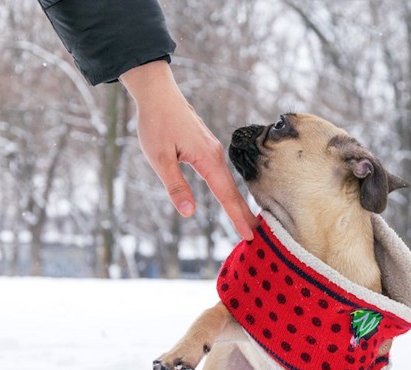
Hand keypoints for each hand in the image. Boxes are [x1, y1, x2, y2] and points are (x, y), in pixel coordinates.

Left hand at [120, 60, 257, 239]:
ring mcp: (212, 150)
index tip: (248, 235)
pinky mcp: (207, 147)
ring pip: (228, 182)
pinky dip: (229, 190)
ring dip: (237, 203)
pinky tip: (229, 197)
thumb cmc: (156, 123)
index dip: (236, 216)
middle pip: (232, 190)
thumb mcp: (159, 158)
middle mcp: (215, 155)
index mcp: (207, 159)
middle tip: (255, 235)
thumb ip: (175, 186)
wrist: (157, 93)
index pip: (225, 195)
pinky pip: (222, 173)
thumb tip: (188, 213)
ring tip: (246, 221)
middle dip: (243, 213)